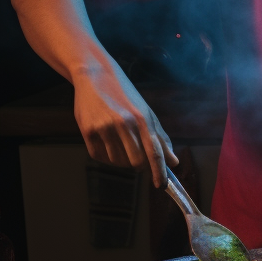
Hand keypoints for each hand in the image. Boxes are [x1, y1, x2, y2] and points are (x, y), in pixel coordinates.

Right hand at [73, 67, 178, 187]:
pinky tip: (107, 143)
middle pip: (136, 161)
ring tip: (120, 144)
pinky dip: (106, 156)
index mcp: (142, 118)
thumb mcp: (146, 112)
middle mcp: (124, 123)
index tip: (161, 185)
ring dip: (122, 160)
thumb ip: (160, 137)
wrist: (95, 75)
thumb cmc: (125, 95)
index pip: (154, 152)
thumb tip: (173, 161)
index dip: (159, 172)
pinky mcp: (88, 130)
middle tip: (137, 159)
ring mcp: (104, 127)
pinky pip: (99, 156)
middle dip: (139, 166)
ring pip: (118, 161)